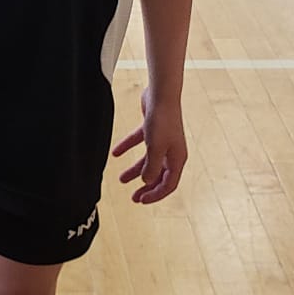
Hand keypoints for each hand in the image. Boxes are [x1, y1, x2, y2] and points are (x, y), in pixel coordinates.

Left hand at [111, 88, 187, 204]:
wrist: (161, 94)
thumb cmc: (162, 120)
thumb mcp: (155, 148)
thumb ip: (151, 167)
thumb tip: (146, 181)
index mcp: (177, 159)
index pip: (169, 184)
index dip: (156, 195)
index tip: (141, 200)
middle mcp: (172, 151)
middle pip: (158, 175)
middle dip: (146, 187)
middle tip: (134, 198)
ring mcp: (163, 140)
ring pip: (148, 161)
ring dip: (135, 171)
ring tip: (121, 179)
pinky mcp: (153, 129)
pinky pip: (139, 143)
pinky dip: (127, 148)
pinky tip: (116, 152)